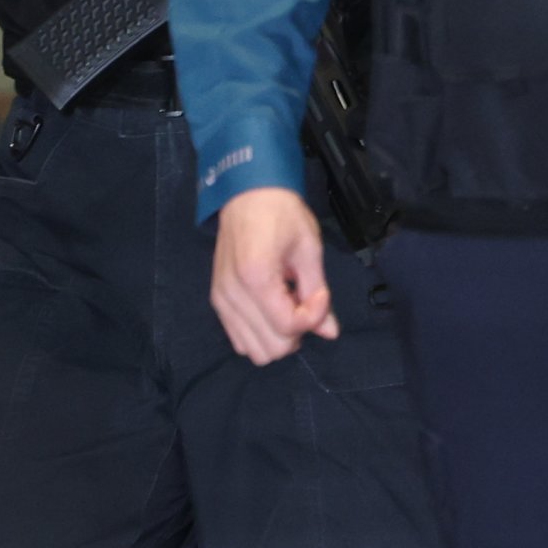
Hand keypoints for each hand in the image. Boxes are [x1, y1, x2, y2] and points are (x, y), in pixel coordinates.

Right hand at [210, 187, 338, 365]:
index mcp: (255, 277)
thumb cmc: (282, 216)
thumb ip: (317, 293)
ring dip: (280, 336)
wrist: (248, 197)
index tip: (321, 293)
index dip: (314, 316)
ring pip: (255, 350)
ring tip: (289, 305)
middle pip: (271, 347)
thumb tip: (330, 332)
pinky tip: (273, 308)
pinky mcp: (217, 303)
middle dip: (298, 331)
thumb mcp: (309, 250)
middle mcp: (231, 295)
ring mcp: (220, 301)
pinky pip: (240, 340)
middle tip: (305, 300)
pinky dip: (262, 333)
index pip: (288, 326)